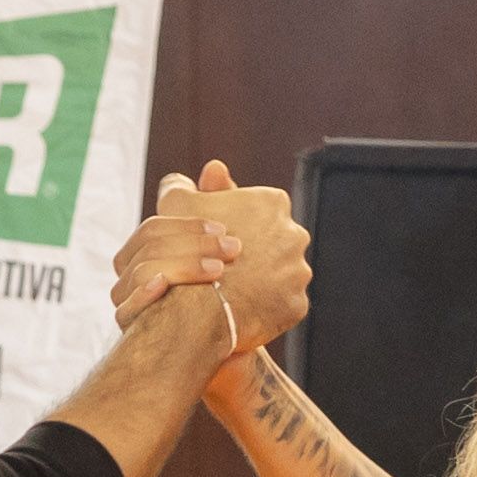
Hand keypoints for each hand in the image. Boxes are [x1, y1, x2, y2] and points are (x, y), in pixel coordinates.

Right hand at [118, 160, 310, 355]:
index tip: (216, 237)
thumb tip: (213, 169)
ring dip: (261, 278)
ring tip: (231, 289)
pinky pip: (282, 302)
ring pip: (280, 272)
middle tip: (223, 265)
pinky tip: (242, 307)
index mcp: (273, 202)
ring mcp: (299, 271)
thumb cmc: (188, 248)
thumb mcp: (177, 205)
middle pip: (272, 240)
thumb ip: (186, 184)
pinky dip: (265, 305)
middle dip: (253, 250)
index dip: (233, 223)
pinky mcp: (297, 303)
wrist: (202, 305)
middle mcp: (295, 234)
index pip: (256, 209)